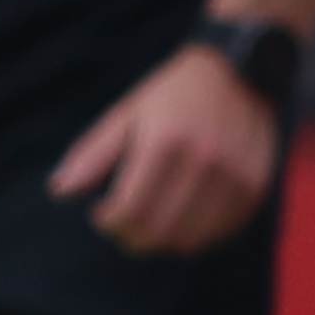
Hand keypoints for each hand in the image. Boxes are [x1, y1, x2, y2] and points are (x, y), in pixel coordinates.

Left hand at [49, 42, 278, 255]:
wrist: (239, 72)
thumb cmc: (172, 94)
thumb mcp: (126, 114)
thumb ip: (93, 154)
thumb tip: (58, 191)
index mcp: (166, 142)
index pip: (130, 210)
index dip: (108, 223)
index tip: (100, 214)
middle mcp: (205, 162)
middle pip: (159, 232)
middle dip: (130, 238)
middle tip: (120, 226)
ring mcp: (235, 177)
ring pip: (189, 241)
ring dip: (161, 242)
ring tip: (148, 223)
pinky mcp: (256, 187)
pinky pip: (219, 234)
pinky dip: (194, 236)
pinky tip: (179, 217)